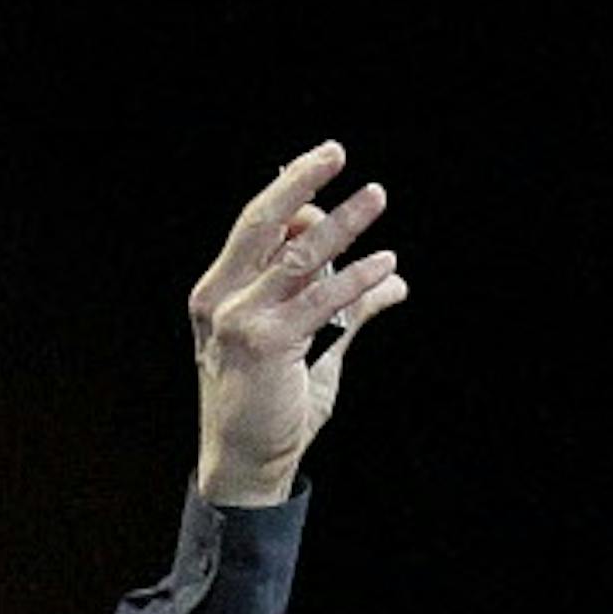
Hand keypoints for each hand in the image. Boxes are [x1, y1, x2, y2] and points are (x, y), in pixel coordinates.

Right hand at [189, 142, 407, 506]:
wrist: (246, 462)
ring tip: (376, 198)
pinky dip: (356, 280)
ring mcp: (239, 319)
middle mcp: (220, 297)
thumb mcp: (314, 350)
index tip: (328, 174)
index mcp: (218, 290)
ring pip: (296, 256)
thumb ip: (347, 312)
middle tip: (336, 151)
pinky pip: (320, 301)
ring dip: (341, 223)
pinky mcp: (266, 343)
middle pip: (262, 222)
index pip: (254, 228)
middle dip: (300, 182)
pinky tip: (386, 267)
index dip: (292, 197)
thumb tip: (394, 282)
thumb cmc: (274, 408)